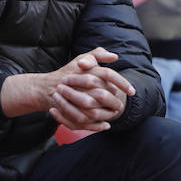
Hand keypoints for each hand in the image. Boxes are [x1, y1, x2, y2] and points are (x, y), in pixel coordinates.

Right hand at [0, 47, 134, 131]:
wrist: (48, 87)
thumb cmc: (69, 72)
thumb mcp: (82, 58)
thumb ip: (98, 54)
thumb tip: (114, 56)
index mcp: (86, 69)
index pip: (108, 74)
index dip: (122, 83)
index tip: (132, 91)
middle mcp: (80, 83)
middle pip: (102, 94)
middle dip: (114, 102)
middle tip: (120, 107)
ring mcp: (73, 98)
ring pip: (93, 110)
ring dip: (106, 114)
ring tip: (113, 116)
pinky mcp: (68, 111)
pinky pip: (85, 122)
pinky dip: (97, 125)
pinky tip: (105, 125)